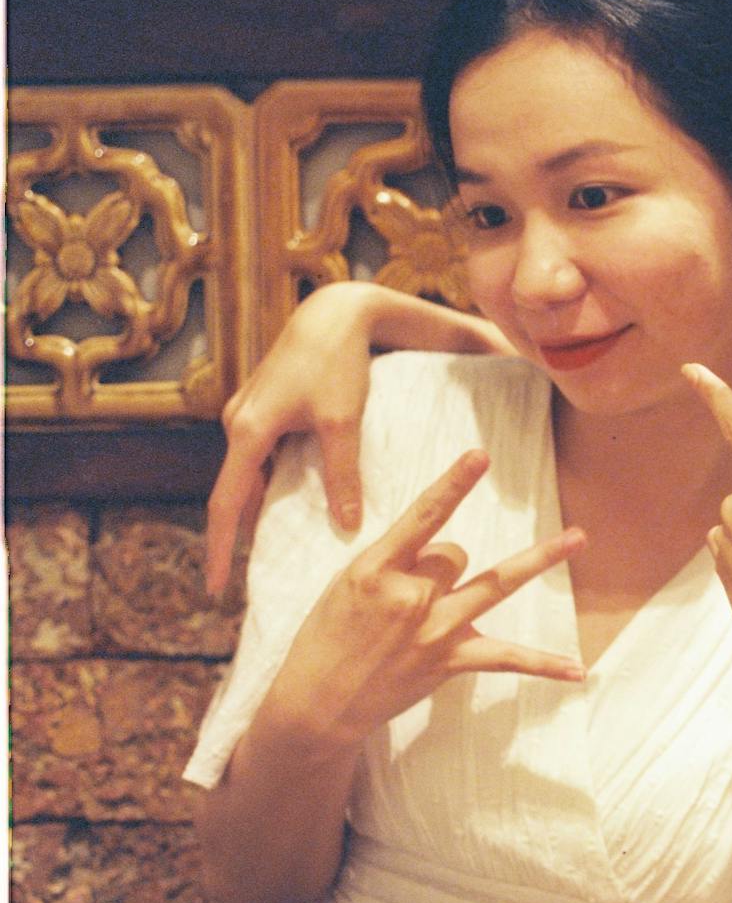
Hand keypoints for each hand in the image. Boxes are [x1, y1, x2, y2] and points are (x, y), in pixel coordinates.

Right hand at [205, 283, 379, 595]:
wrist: (334, 312)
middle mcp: (237, 423)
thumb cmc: (338, 363)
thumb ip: (342, 475)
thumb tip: (346, 526)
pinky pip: (260, 456)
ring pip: (248, 473)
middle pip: (232, 492)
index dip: (219, 550)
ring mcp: (247, 412)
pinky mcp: (264, 405)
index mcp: (248, 431)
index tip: (214, 589)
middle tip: (244, 579)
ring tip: (268, 547)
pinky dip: (269, 482)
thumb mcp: (343, 422)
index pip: (224, 504)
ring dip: (256, 506)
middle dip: (235, 535)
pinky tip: (288, 500)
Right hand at [256, 449, 586, 755]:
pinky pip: (509, 659)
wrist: (316, 704)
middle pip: (455, 553)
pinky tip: (578, 671)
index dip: (454, 484)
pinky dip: (545, 666)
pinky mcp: (450, 662)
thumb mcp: (347, 584)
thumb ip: (395, 562)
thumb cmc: (327, 636)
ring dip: (540, 558)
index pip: (423, 516)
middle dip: (440, 565)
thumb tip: (442, 550)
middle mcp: (408, 597)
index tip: (480, 456)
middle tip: (409, 595)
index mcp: (374, 569)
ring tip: (579, 537)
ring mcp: (434, 630)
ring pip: (495, 582)